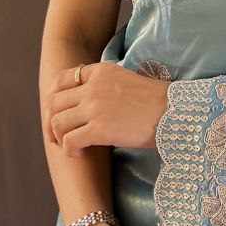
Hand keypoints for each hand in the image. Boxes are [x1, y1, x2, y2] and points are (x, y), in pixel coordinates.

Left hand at [44, 62, 168, 152]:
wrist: (174, 113)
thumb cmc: (156, 101)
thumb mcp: (126, 79)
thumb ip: (104, 84)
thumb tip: (88, 98)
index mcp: (100, 71)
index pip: (62, 80)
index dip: (54, 98)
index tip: (57, 113)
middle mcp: (93, 87)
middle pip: (55, 102)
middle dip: (51, 121)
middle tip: (57, 136)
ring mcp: (94, 107)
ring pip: (58, 122)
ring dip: (59, 137)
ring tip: (69, 146)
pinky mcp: (99, 129)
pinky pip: (70, 141)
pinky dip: (70, 150)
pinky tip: (80, 154)